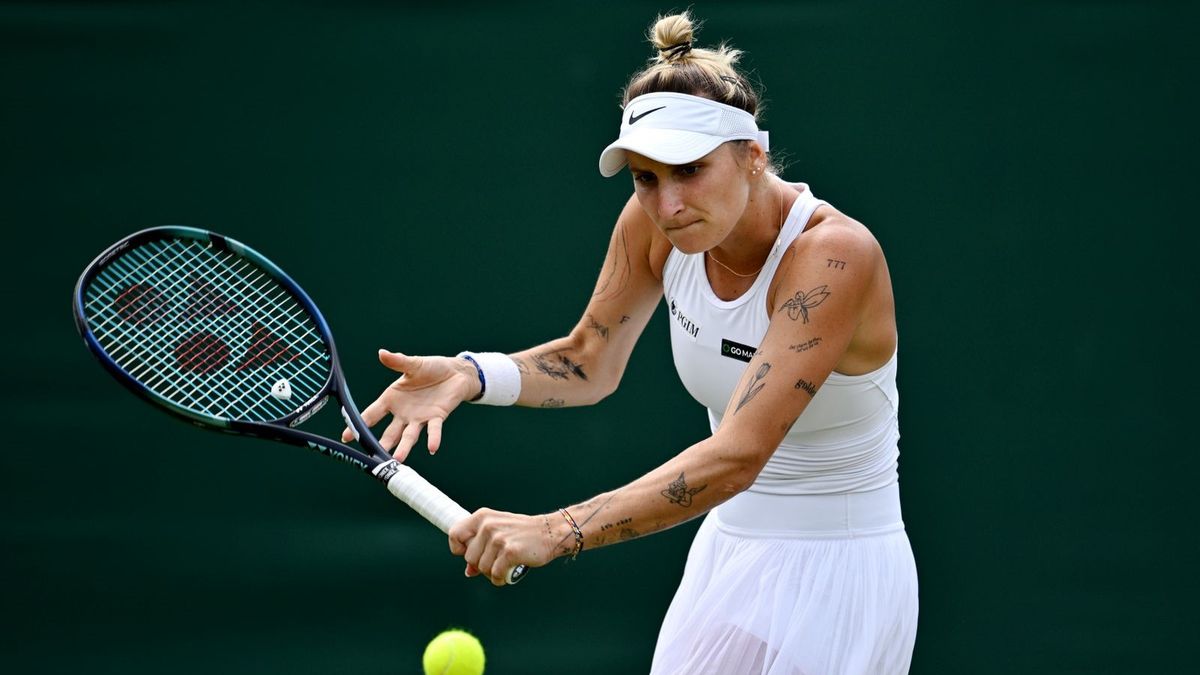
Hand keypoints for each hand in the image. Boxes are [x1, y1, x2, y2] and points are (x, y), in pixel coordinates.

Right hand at [341, 350, 478, 460]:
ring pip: (409, 435)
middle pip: (389, 432)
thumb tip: (382, 352)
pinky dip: (433, 438)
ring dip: (404, 447)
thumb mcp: (413, 364)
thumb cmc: (431, 368)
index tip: (346, 436)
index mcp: (392, 399)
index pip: (371, 414)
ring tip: (398, 459)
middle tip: (372, 457)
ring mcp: (419, 417)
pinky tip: (432, 448)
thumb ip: (398, 361)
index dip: (358, 424)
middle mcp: (403, 412)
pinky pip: (434, 430)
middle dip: (381, 443)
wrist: (455, 372)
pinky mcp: (437, 417)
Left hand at [449, 509, 564, 586]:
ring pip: (482, 568)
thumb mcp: (498, 533)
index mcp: (482, 517)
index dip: (459, 549)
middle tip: (496, 561)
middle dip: (481, 565)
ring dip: (492, 573)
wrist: (550, 532)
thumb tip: (468, 572)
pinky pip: (495, 574)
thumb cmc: (522, 534)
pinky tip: (508, 574)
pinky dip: (500, 579)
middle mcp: (488, 525)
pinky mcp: (509, 552)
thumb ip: (480, 548)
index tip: (471, 554)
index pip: (454, 534)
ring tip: (504, 566)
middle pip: (469, 558)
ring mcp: (498, 538)